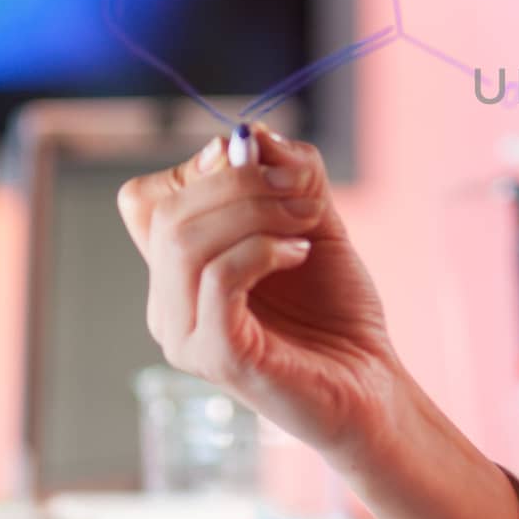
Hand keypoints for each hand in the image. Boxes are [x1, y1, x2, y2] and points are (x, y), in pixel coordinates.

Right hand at [117, 125, 401, 462]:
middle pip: (167, 212)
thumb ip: (288, 176)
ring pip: (185, 241)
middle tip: (302, 190)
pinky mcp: (215, 356)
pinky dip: (262, 249)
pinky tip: (300, 254)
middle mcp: (168, 304)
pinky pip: (217, 278)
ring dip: (255, 212)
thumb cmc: (337, 310)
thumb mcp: (314, 223)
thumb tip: (252, 135)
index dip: (198, 168)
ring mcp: (184, 335)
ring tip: (306, 222)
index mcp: (179, 272)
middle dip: (240, 183)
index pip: (146, 200)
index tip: (261, 162)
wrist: (372, 383)